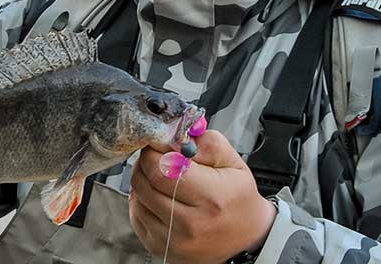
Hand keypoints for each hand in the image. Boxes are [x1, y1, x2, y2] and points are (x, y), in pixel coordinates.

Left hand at [129, 130, 277, 263]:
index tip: (162, 143)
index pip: (163, 168)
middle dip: (147, 161)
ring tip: (162, 176)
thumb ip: (206, 143)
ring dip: (143, 180)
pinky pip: (136, 214)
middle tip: (160, 156)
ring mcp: (172, 239)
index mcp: (212, 198)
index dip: (157, 149)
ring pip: (136, 197)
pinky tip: (159, 195)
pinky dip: (142, 200)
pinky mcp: (159, 247)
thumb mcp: (233, 162)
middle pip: (145, 181)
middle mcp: (190, 223)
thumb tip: (177, 134)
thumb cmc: (238, 199)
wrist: (245, 238)